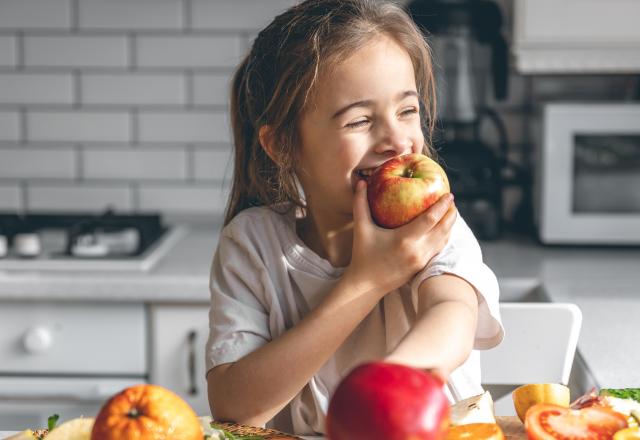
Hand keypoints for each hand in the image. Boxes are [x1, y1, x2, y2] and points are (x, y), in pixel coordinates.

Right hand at [343, 180, 456, 299]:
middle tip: (451, 200)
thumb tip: (362, 182)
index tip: (448, 194)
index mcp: (404, 240)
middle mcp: (417, 250)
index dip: (441, 206)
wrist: (366, 285)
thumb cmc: (363, 255)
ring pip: (443, 240)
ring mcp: (421, 260)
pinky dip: (444, 236)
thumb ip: (360, 204)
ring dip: (450, 225)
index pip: (430, 219)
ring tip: (450, 212)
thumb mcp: (361, 229)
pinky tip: (442, 228)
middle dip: (451, 214)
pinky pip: (438, 248)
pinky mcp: (422, 267)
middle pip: (443, 229)